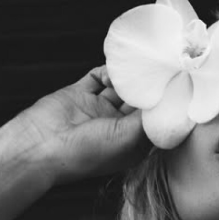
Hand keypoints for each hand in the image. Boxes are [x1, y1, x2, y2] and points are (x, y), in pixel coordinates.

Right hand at [6, 66, 152, 185]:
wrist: (42, 146)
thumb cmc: (88, 151)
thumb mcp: (127, 139)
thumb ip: (147, 119)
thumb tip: (165, 99)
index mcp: (130, 145)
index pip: (153, 122)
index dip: (163, 106)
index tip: (176, 88)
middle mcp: (116, 128)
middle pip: (139, 103)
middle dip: (148, 88)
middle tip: (160, 70)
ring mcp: (97, 110)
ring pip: (120, 88)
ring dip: (128, 78)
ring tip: (136, 67)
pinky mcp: (80, 94)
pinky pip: (98, 77)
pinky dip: (107, 71)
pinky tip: (112, 73)